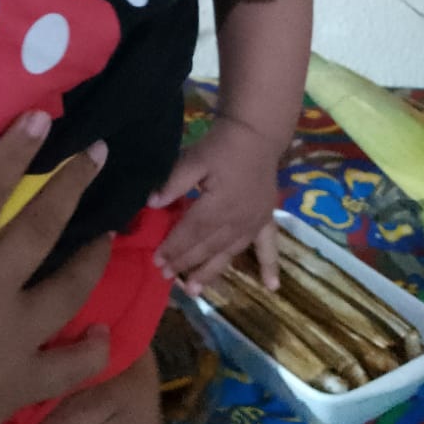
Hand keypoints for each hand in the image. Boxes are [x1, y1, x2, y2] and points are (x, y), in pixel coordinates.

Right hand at [0, 114, 111, 423]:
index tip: (41, 120)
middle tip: (99, 155)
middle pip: (41, 228)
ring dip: (94, 256)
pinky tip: (105, 333)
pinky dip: (93, 348)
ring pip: (70, 287)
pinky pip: (71, 364)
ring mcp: (12, 339)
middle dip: (73, 184)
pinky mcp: (22, 382)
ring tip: (108, 234)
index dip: (14, 153)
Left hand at [149, 118, 280, 292]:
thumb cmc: (222, 144)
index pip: (191, 233)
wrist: (256, 133)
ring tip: (194, 290)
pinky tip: (271, 286)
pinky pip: (269, 247)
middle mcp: (237, 221)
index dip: (173, 247)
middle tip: (165, 275)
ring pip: (229, 253)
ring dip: (211, 272)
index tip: (156, 260)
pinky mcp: (265, 219)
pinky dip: (269, 266)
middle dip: (185, 262)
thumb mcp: (194, 157)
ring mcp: (254, 223)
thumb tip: (152, 204)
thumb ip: (174, 182)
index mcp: (218, 206)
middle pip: (207, 247)